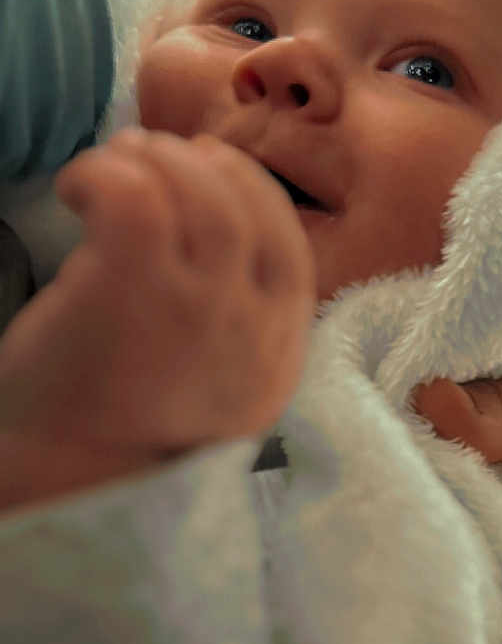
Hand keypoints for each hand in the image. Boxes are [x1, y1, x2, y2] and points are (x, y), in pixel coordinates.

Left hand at [0, 129, 313, 460]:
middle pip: (247, 208)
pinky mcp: (134, 292)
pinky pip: (134, 195)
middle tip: (147, 153)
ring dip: (152, 159)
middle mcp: (253, 328)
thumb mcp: (218, 391)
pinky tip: (75, 188)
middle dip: (199, 163)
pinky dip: (103, 171)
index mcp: (278, 354)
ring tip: (108, 165)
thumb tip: (214, 242)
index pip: (291, 248)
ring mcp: (200, 308)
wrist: (68, 490)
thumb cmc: (126, 437)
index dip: (251, 192)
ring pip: (199, 192)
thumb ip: (238, 329)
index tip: (209, 169)